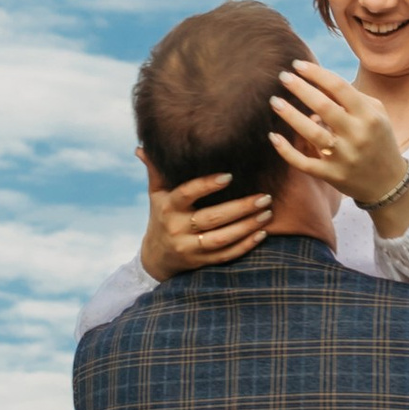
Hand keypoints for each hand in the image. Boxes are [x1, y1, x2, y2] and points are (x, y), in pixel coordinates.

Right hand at [141, 169, 271, 279]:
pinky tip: (263, 233)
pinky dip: (246, 246)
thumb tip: (141, 146)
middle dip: (240, 207)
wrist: (156, 257)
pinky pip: (226, 256)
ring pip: (222, 239)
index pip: (187, 194)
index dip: (206, 185)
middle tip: (264, 196)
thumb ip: (155, 170)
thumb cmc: (161, 216)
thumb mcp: (156, 194)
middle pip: (212, 218)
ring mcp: (190, 248)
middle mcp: (177, 228)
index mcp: (167, 207)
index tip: (229, 176)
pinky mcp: (201, 263)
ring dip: (247, 227)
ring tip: (267, 213)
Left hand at [270, 58, 408, 222]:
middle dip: (300, 89)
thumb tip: (317, 81)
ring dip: (290, 115)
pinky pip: (305, 163)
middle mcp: (357, 135)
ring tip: (275, 101)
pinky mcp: (332, 176)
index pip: (339, 87)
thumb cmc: (377, 139)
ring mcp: (344, 157)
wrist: (388, 183)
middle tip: (283, 76)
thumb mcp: (374, 114)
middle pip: (323, 107)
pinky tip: (273, 137)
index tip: (297, 64)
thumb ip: (350, 97)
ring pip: (312, 134)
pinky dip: (287, 151)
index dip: (316, 73)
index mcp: (368, 116)